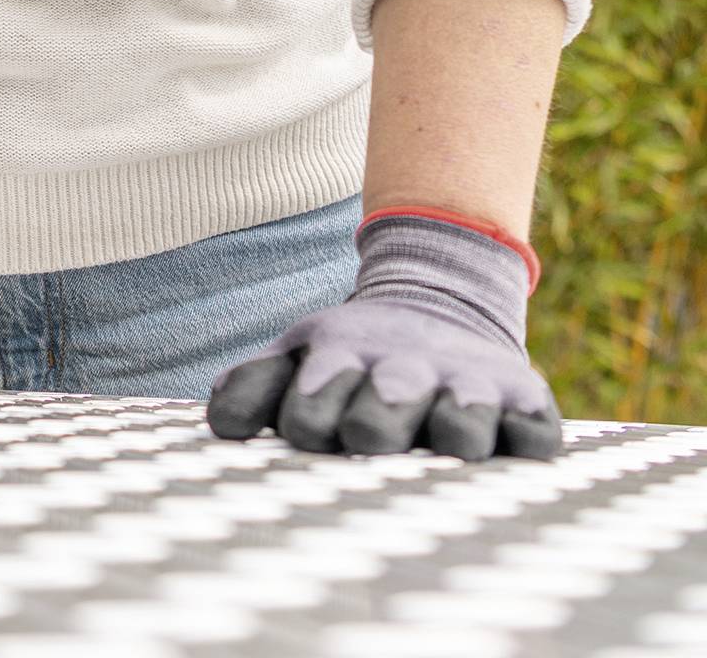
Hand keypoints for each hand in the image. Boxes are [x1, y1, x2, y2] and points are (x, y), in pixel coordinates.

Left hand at [206, 210, 561, 460]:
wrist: (440, 308)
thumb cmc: (353, 359)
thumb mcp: (298, 355)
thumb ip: (252, 385)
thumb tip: (220, 426)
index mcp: (341, 362)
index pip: (309, 411)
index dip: (305, 424)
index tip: (305, 435)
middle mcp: (405, 374)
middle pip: (378, 420)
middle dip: (369, 430)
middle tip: (368, 438)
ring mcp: (468, 390)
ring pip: (461, 427)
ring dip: (450, 436)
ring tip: (444, 438)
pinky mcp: (527, 405)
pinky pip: (534, 436)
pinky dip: (524, 444)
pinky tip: (507, 447)